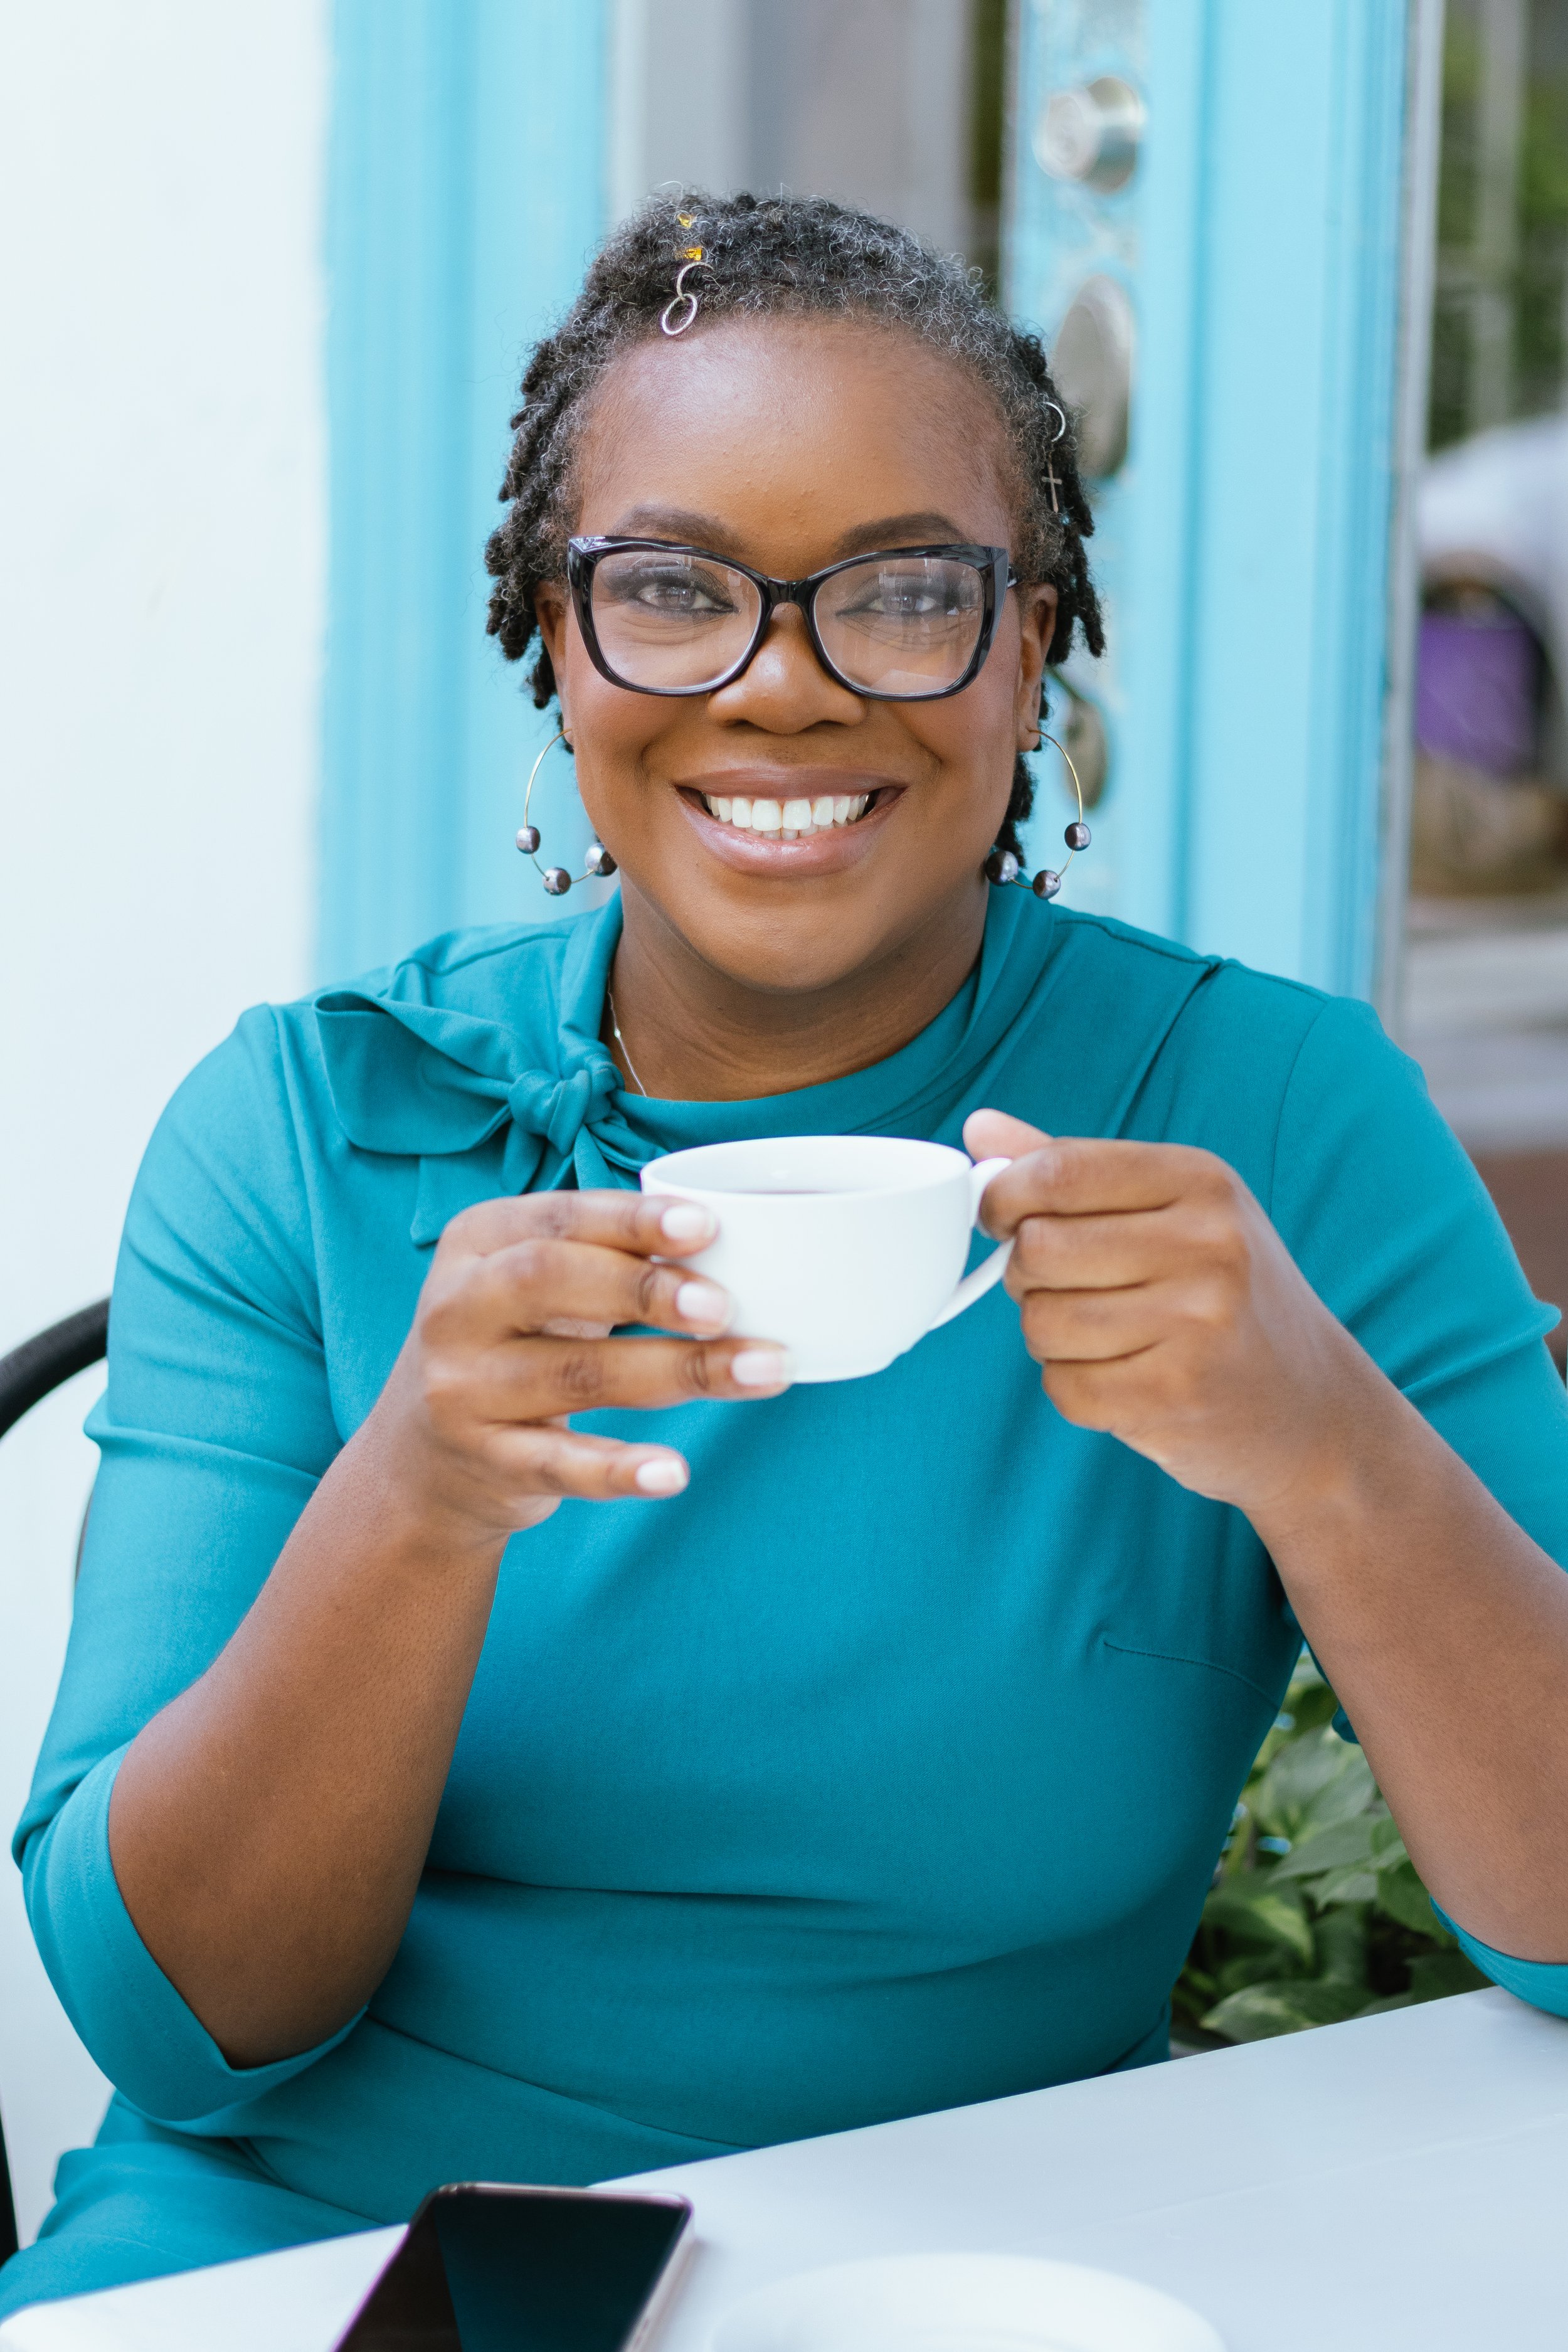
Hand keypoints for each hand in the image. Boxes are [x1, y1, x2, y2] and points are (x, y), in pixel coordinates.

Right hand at [369, 1191, 789, 1542]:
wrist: (422, 1456)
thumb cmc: (513, 1340)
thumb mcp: (533, 1282)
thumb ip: (606, 1255)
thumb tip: (725, 1247)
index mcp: (477, 1244)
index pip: (557, 1218)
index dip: (631, 1220)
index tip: (706, 1226)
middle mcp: (456, 1310)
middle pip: (551, 1283)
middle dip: (644, 1289)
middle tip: (724, 1305)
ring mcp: (464, 1389)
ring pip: (577, 1376)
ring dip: (678, 1372)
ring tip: (761, 1370)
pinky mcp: (486, 1462)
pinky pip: (560, 1465)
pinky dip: (619, 1470)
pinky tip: (674, 1471)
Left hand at [965, 1108, 1376, 1522]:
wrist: (1310, 1405)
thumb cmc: (1224, 1296)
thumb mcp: (1171, 1211)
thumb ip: (1073, 1169)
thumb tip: (980, 1130)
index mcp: (1201, 1181)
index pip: (1059, 1172)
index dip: (1003, 1197)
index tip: (999, 1217)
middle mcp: (1208, 1244)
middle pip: (1038, 1248)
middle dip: (1027, 1274)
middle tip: (1065, 1286)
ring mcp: (1198, 1323)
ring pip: (1042, 1322)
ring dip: (1050, 1337)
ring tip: (1106, 1336)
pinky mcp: (1178, 1395)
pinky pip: (1064, 1388)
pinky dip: (1075, 1389)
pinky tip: (1125, 1379)